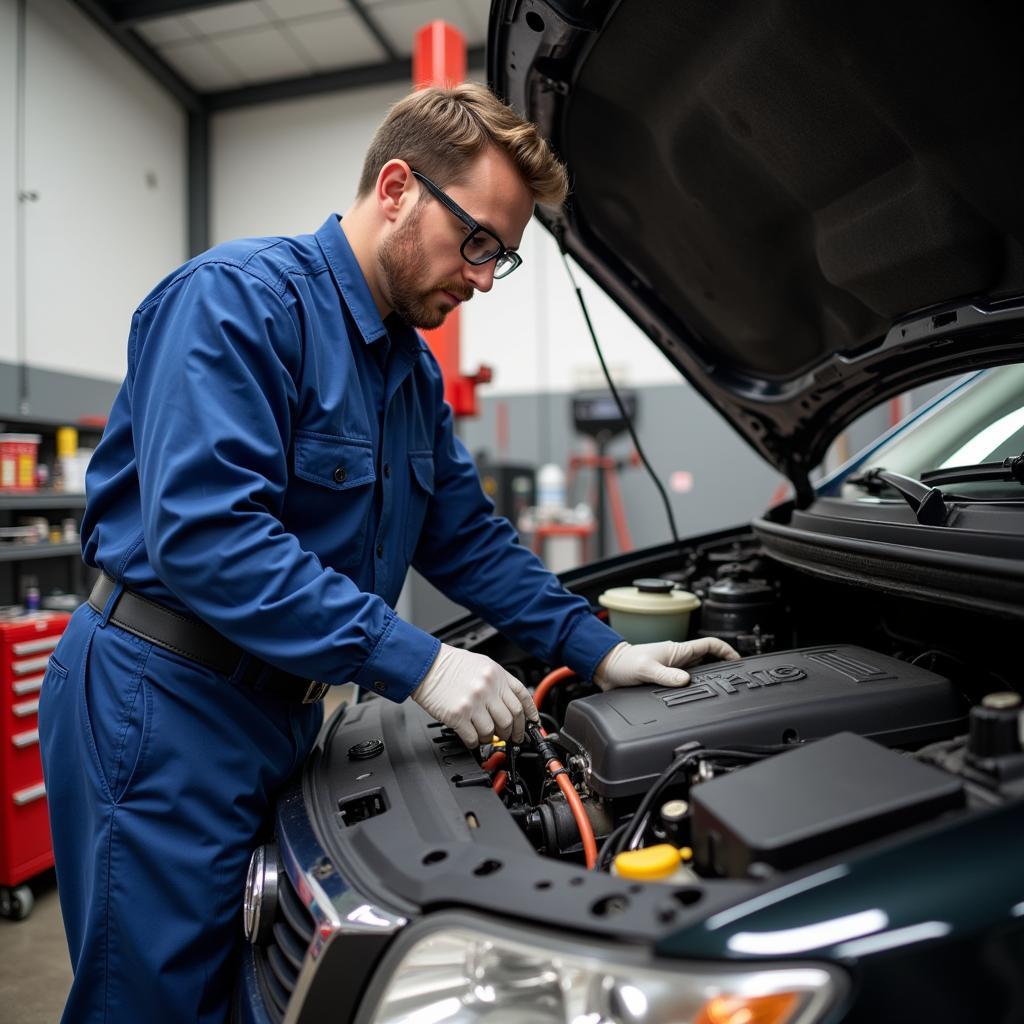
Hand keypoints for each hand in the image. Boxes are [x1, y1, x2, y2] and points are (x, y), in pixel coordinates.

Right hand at [411, 643, 539, 746]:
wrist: (426, 665)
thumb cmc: (451, 665)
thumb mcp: (482, 664)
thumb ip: (499, 682)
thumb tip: (511, 704)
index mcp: (497, 674)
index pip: (523, 698)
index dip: (531, 715)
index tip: (532, 725)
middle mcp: (487, 688)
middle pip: (511, 718)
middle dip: (513, 732)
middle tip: (510, 737)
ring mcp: (473, 702)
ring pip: (493, 731)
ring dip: (491, 738)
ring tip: (486, 736)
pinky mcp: (457, 715)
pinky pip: (473, 738)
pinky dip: (475, 743)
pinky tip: (472, 738)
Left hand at [593, 637, 739, 690]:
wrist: (607, 668)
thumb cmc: (624, 664)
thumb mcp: (646, 669)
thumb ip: (665, 675)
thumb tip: (685, 680)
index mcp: (677, 651)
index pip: (709, 645)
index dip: (726, 650)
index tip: (738, 661)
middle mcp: (677, 659)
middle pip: (708, 659)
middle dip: (723, 666)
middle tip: (735, 678)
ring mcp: (672, 668)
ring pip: (699, 670)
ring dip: (710, 676)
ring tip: (721, 688)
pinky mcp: (665, 678)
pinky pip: (686, 681)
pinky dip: (695, 686)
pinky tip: (697, 696)